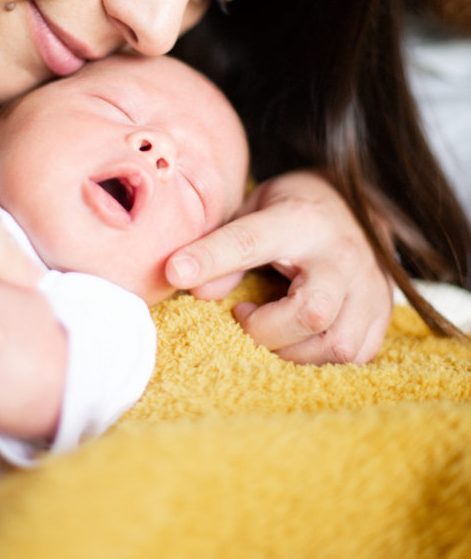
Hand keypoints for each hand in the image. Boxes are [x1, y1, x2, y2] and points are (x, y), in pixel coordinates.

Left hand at [165, 171, 392, 364]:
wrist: (355, 200)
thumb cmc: (292, 208)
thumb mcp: (253, 210)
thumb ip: (224, 248)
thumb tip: (195, 290)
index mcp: (298, 220)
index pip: (249, 241)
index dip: (210, 258)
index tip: (174, 271)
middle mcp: (340, 253)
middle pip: (311, 312)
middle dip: (267, 331)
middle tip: (243, 316)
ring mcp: (369, 283)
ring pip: (338, 343)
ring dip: (294, 352)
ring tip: (272, 330)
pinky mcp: (383, 309)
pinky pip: (358, 354)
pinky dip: (323, 359)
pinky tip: (300, 340)